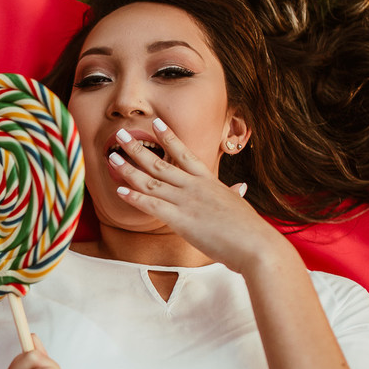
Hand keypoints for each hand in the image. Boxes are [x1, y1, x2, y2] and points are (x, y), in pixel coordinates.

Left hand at [111, 119, 293, 274]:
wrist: (256, 246)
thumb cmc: (249, 230)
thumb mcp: (239, 205)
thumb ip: (234, 194)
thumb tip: (240, 187)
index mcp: (209, 181)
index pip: (185, 153)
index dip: (168, 136)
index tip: (155, 122)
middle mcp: (195, 187)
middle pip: (161, 162)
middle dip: (138, 148)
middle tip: (121, 134)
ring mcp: (187, 201)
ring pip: (152, 180)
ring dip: (129, 169)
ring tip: (112, 157)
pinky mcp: (181, 220)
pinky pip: (152, 205)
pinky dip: (135, 197)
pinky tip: (119, 191)